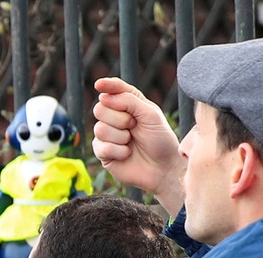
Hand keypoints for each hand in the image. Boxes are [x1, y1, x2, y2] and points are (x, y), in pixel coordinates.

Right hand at [92, 77, 185, 216]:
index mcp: (128, 105)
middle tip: (134, 126)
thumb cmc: (160, 140)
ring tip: (132, 142)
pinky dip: (118, 151)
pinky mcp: (103, 153)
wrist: (163, 167)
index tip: (99, 84)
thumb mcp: (150, 114)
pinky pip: (101, 147)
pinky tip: (127, 154)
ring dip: (120, 137)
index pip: (113, 91)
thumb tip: (103, 96)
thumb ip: (129, 101)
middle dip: (120, 119)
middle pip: (100, 109)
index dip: (106, 86)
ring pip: (100, 129)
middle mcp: (114, 118)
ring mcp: (107, 136)